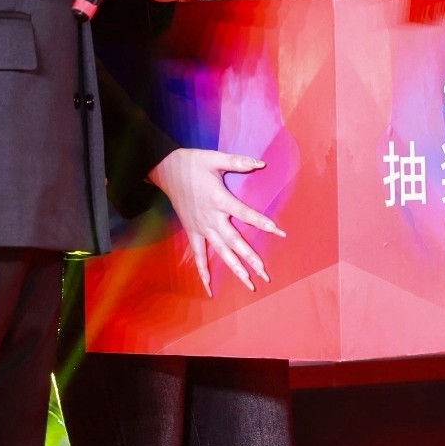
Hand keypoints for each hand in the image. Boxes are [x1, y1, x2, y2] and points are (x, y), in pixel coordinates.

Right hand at [147, 147, 286, 294]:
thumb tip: (261, 163)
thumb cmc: (192, 162)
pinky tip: (209, 287)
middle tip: (264, 272)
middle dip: (250, 258)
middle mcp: (211, 218)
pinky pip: (198, 254)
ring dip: (234, 268)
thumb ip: (238, 161)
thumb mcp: (215, 158)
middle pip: (233, 241)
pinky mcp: (192, 231)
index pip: (245, 214)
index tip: (279, 232)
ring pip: (219, 251)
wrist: (165, 170)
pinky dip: (202, 271)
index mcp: (219, 199)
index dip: (262, 223)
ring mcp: (200, 227)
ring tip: (248, 283)